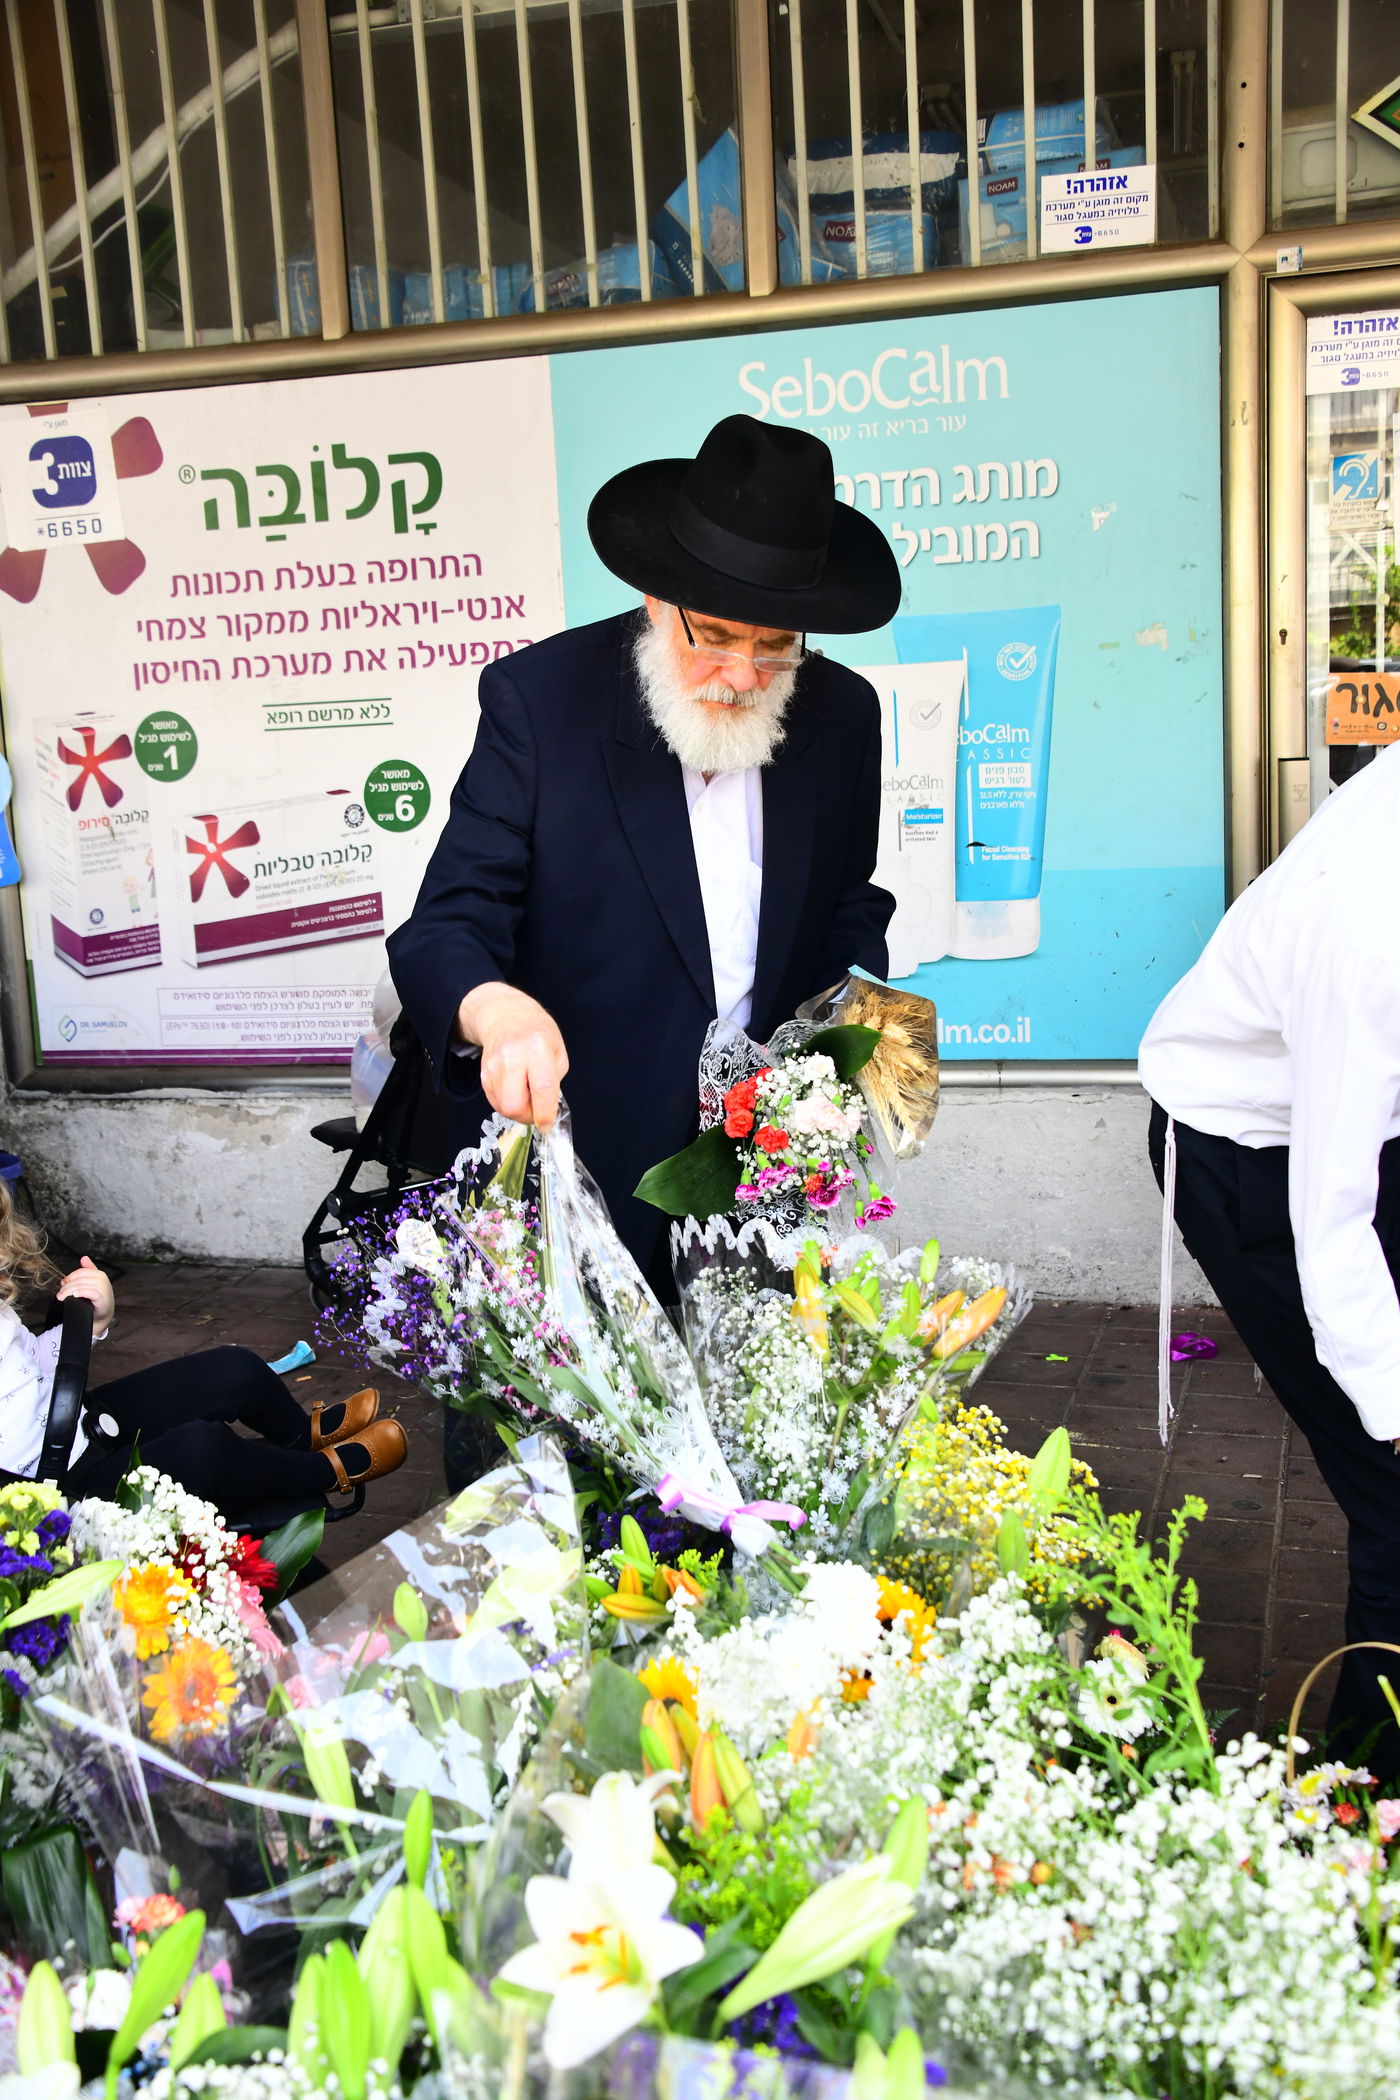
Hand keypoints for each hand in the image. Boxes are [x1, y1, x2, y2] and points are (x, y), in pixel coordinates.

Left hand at [56, 1255, 115, 1336]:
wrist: (102, 1316)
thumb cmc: (96, 1301)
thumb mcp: (92, 1284)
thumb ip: (88, 1270)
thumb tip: (84, 1258)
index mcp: (100, 1274)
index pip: (82, 1271)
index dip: (70, 1277)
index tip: (63, 1283)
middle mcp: (103, 1280)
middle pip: (80, 1279)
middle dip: (67, 1286)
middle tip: (59, 1293)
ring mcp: (103, 1289)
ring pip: (81, 1285)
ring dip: (69, 1291)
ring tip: (61, 1297)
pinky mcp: (102, 1298)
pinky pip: (88, 1292)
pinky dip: (79, 1293)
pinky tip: (73, 1296)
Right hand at [458, 982, 568, 1130]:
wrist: (507, 1016)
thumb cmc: (538, 1034)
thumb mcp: (558, 1052)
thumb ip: (553, 1082)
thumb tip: (545, 1110)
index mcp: (538, 1049)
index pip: (542, 1089)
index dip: (545, 1113)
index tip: (548, 1124)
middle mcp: (513, 1057)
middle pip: (514, 1105)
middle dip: (527, 1116)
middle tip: (536, 1109)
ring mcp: (494, 1065)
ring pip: (502, 1106)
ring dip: (517, 1110)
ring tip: (526, 1096)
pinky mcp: (484, 1072)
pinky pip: (494, 1100)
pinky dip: (506, 1103)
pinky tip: (515, 1090)